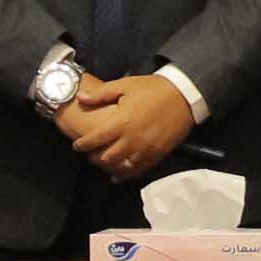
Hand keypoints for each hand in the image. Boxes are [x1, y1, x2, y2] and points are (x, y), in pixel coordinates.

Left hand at [62, 70, 200, 175]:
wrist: (184, 94)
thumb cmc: (153, 89)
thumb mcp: (124, 85)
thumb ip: (100, 94)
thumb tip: (81, 98)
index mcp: (120, 123)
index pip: (94, 140)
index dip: (82, 145)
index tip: (77, 146)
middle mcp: (131, 140)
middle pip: (106, 157)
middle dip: (94, 157)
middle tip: (89, 154)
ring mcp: (145, 149)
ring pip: (122, 167)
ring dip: (110, 166)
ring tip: (103, 163)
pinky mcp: (157, 154)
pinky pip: (139, 170)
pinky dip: (127, 174)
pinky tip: (119, 175)